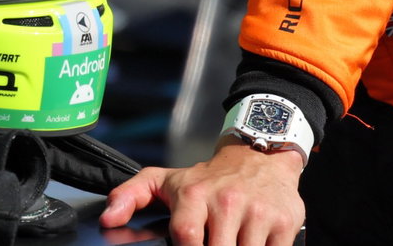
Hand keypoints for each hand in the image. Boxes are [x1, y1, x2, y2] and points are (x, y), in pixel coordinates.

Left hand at [99, 141, 304, 245]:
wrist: (260, 154)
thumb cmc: (209, 178)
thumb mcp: (166, 180)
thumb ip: (129, 196)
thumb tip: (107, 219)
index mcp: (196, 195)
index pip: (187, 235)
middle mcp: (228, 201)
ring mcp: (258, 212)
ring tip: (228, 243)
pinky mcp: (284, 222)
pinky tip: (252, 244)